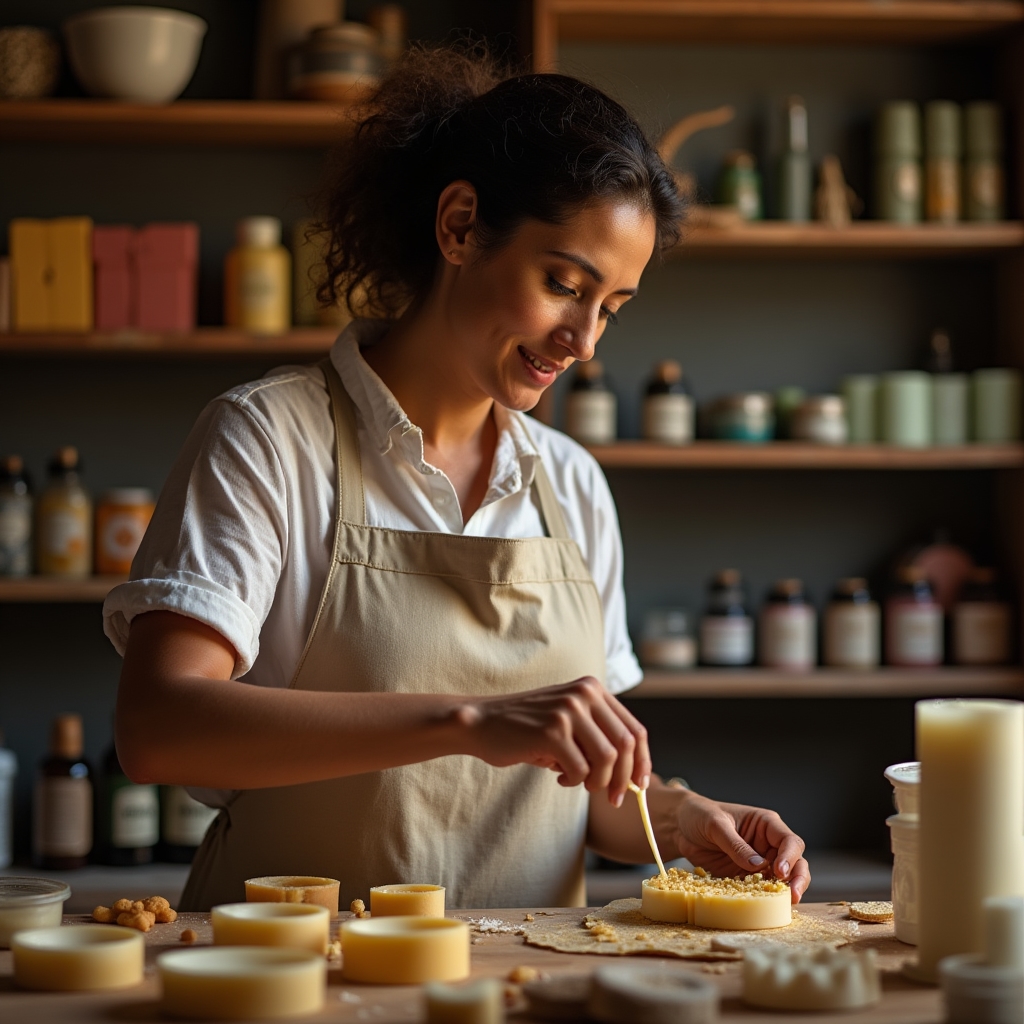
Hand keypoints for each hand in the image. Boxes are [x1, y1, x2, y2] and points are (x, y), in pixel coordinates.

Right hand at [458, 677, 650, 806]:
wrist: (481, 722)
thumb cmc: (526, 729)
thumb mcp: (568, 721)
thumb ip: (597, 737)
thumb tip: (632, 776)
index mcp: (592, 689)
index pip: (634, 729)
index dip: (642, 762)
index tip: (640, 785)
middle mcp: (584, 694)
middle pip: (626, 745)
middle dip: (623, 779)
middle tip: (613, 799)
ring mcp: (568, 711)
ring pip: (608, 759)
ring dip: (597, 782)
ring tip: (578, 783)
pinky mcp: (552, 731)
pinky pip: (580, 770)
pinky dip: (572, 781)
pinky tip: (557, 777)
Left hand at [670, 790, 809, 902]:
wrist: (680, 826)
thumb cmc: (700, 815)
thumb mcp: (715, 825)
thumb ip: (736, 844)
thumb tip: (758, 865)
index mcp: (765, 824)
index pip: (789, 841)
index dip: (789, 857)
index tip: (779, 871)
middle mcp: (767, 844)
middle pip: (795, 862)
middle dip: (798, 878)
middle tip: (793, 895)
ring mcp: (759, 863)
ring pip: (782, 880)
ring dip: (785, 892)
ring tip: (784, 904)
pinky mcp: (746, 877)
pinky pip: (760, 889)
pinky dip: (764, 898)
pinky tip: (763, 905)